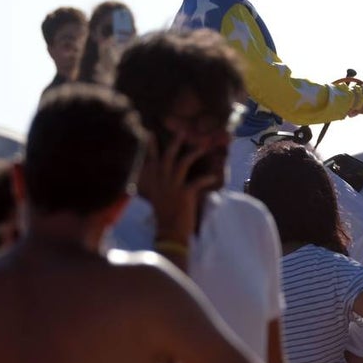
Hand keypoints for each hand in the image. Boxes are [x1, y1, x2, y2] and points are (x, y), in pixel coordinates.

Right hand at [137, 130, 218, 245]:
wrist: (169, 233)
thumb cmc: (165, 216)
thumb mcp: (157, 198)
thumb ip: (158, 185)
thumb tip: (161, 177)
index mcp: (154, 182)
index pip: (150, 161)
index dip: (150, 148)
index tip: (149, 133)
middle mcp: (161, 182)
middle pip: (167, 157)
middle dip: (175, 143)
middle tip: (183, 130)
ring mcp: (172, 187)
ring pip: (182, 164)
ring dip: (194, 153)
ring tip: (204, 146)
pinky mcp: (185, 194)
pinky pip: (197, 181)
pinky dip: (206, 178)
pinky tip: (213, 176)